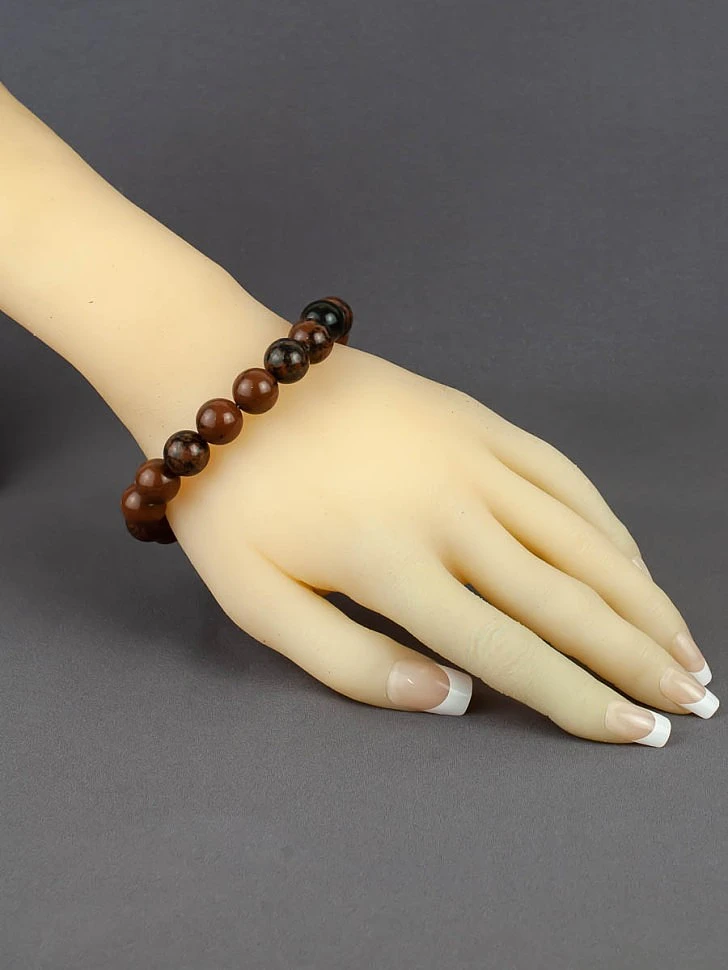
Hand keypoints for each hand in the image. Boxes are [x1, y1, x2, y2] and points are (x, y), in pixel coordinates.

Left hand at [165, 336, 717, 745]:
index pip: (510, 653)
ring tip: (686, 645)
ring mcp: (471, 456)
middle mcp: (450, 510)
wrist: (226, 376)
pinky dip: (605, 524)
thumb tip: (454, 702)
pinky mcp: (476, 419)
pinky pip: (561, 473)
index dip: (581, 701)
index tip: (637, 735)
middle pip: (565, 600)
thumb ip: (353, 667)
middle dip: (636, 658)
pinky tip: (629, 561)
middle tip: (694, 702)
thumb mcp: (259, 603)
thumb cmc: (237, 502)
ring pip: (581, 537)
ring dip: (641, 597)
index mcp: (394, 564)